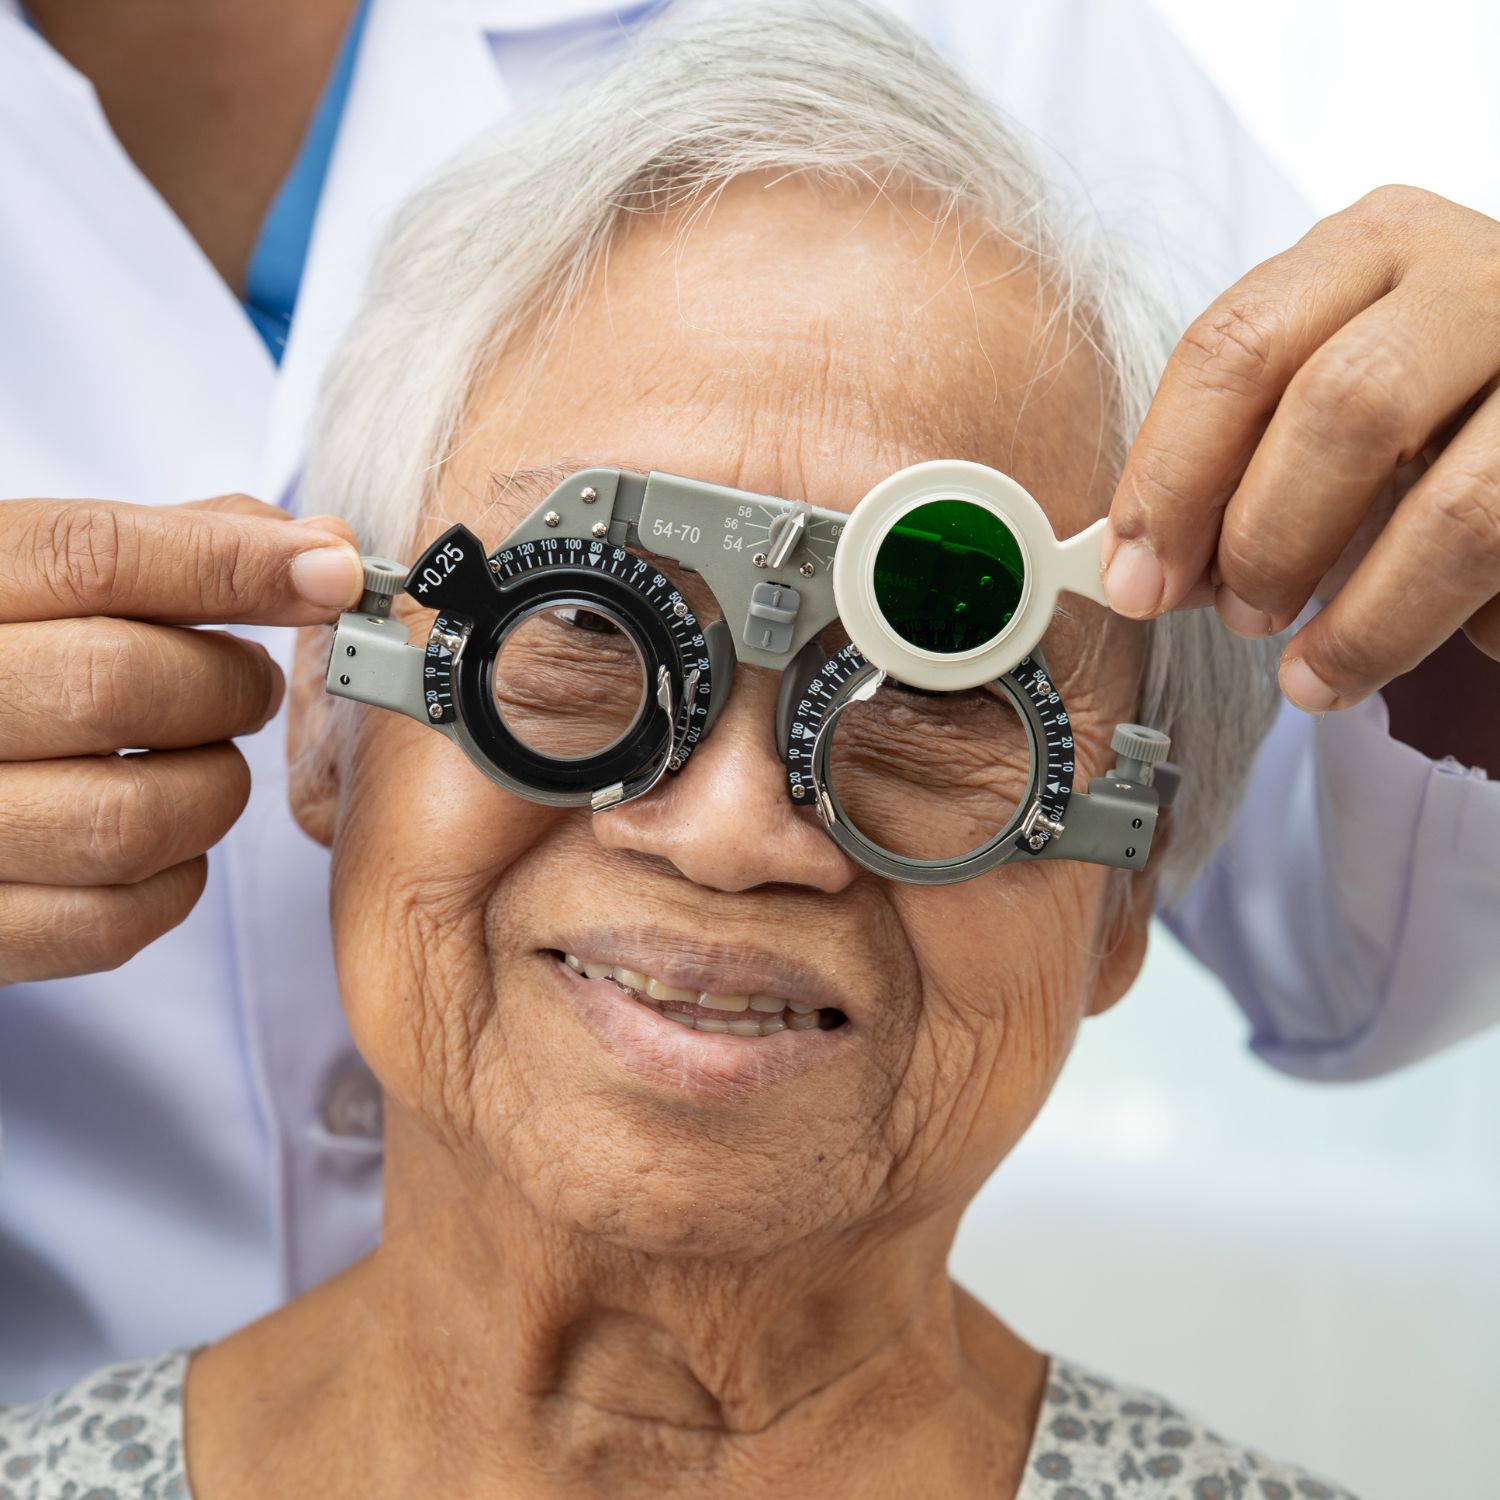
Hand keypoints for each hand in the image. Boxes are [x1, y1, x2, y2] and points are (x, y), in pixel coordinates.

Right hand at [0, 496, 362, 983]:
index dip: (234, 563)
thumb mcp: (33, 575)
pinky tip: (166, 838)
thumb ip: (173, 546)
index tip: (335, 575)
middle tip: (248, 684)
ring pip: (130, 818)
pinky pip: (114, 922)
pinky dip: (175, 879)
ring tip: (200, 758)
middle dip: (227, 685)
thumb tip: (326, 549)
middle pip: (117, 683)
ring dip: (212, 786)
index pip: (93, 557)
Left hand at [1102, 185, 1499, 714]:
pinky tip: (1411, 657)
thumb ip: (1239, 460)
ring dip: (1363, 620)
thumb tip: (1142, 571)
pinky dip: (1452, 633)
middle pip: (1341, 407)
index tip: (1135, 579)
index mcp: (1373, 247)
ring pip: (1455, 512)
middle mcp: (1476, 280)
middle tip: (1240, 613)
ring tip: (1311, 673)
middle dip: (1266, 539)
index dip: (1169, 479)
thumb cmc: (1428, 406)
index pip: (1235, 347)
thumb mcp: (1324, 392)